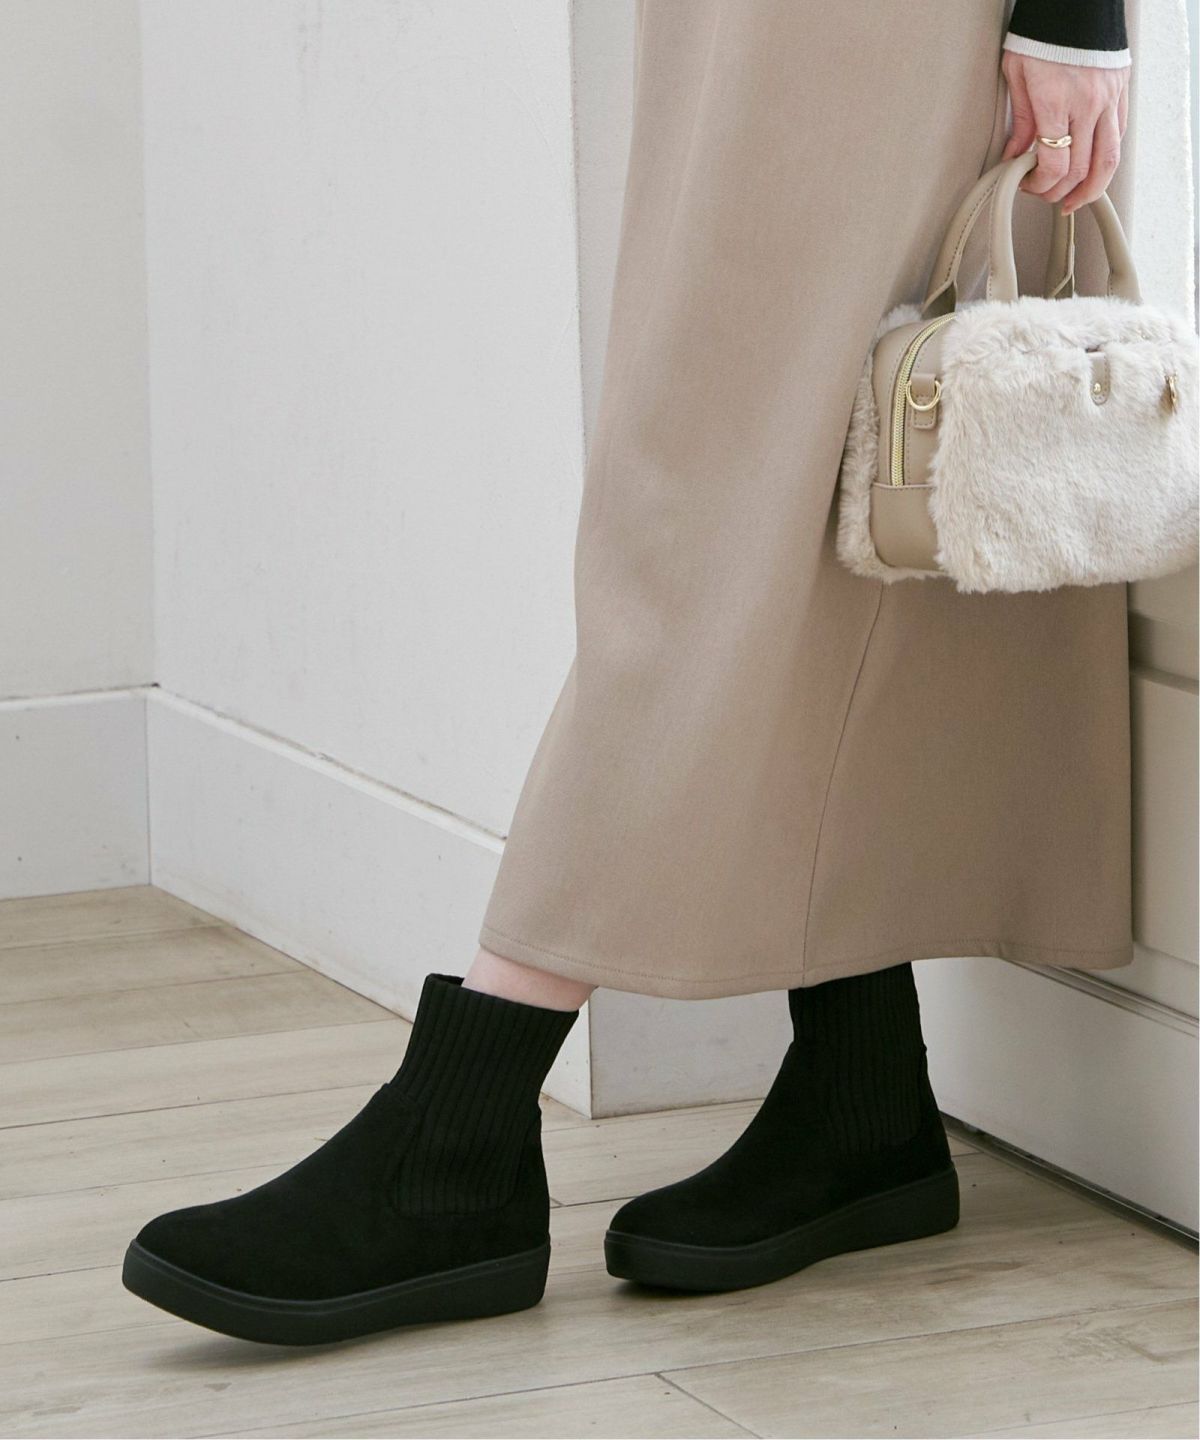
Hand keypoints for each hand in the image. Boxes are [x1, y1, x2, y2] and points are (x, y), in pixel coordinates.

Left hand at [1000, 50, 1129, 213]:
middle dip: (1058, 192)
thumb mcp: (1017, 75)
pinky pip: (1117, 137)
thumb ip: (1019, 122)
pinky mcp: (1120, 93)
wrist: (1074, 4)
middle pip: (1079, 171)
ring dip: (1090, 189)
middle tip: (1045, 195)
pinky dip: (1105, 159)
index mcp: (1056, 102)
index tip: (1027, 186)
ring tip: (1075, 199)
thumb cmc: (1041, 35)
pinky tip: (1091, 167)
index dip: (1039, 186)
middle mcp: (1087, 104)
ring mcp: (1108, 100)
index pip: (1054, 165)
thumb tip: (1014, 156)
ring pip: (1108, 161)